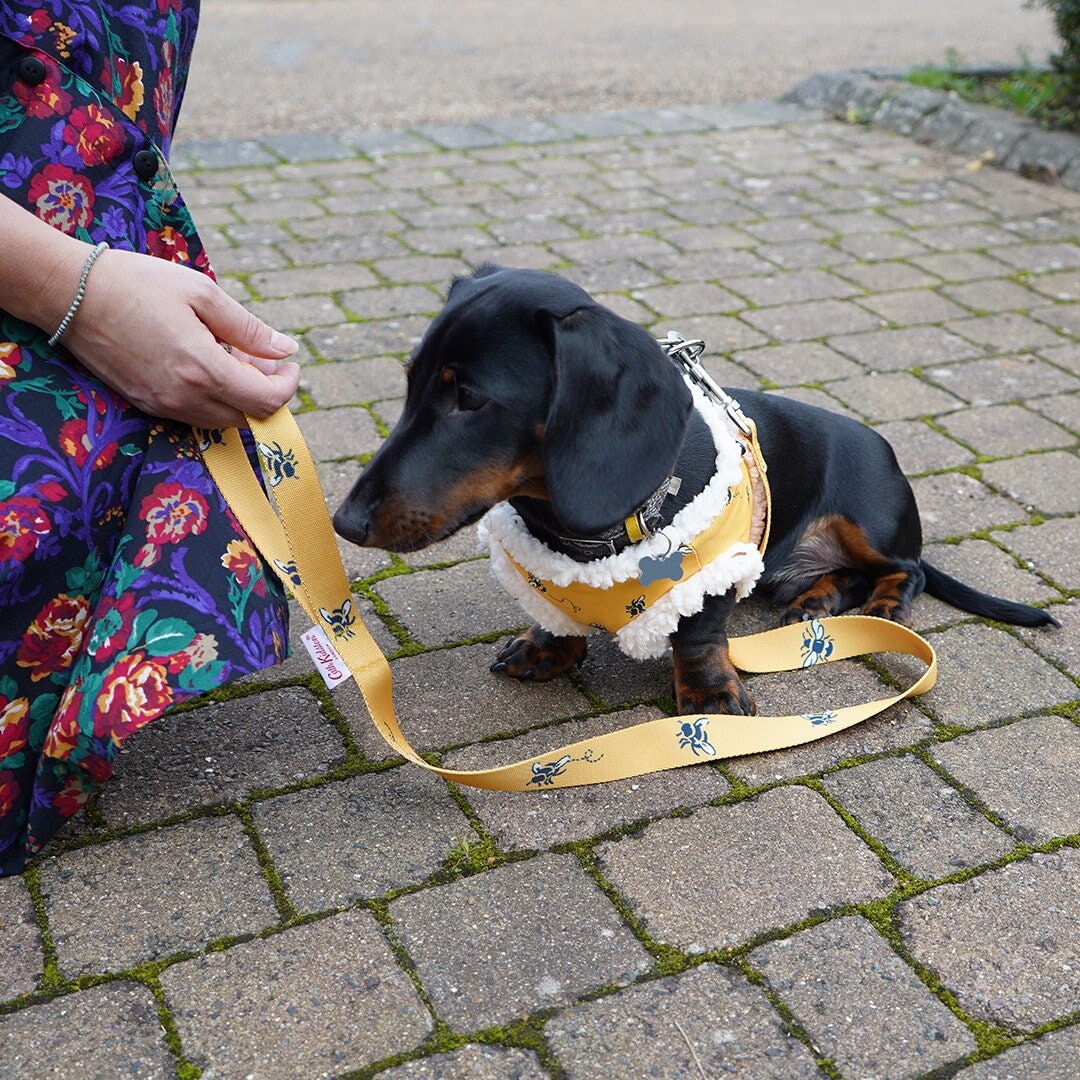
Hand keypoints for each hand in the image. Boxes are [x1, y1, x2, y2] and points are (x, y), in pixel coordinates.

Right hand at [61, 246, 300, 428]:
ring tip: (234, 357)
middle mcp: (184, 397)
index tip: (290, 364)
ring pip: (223, 420)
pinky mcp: (146, 404)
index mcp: (203, 369)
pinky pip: (196, 415)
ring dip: (241, 397)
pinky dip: (214, 398)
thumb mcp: (202, 293)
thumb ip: (249, 328)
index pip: (268, 401)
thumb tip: (285, 349)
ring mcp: (163, 405)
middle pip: (249, 417)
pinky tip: (206, 364)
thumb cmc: (138, 283)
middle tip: (263, 358)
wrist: (68, 293)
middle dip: (268, 392)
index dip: (289, 386)